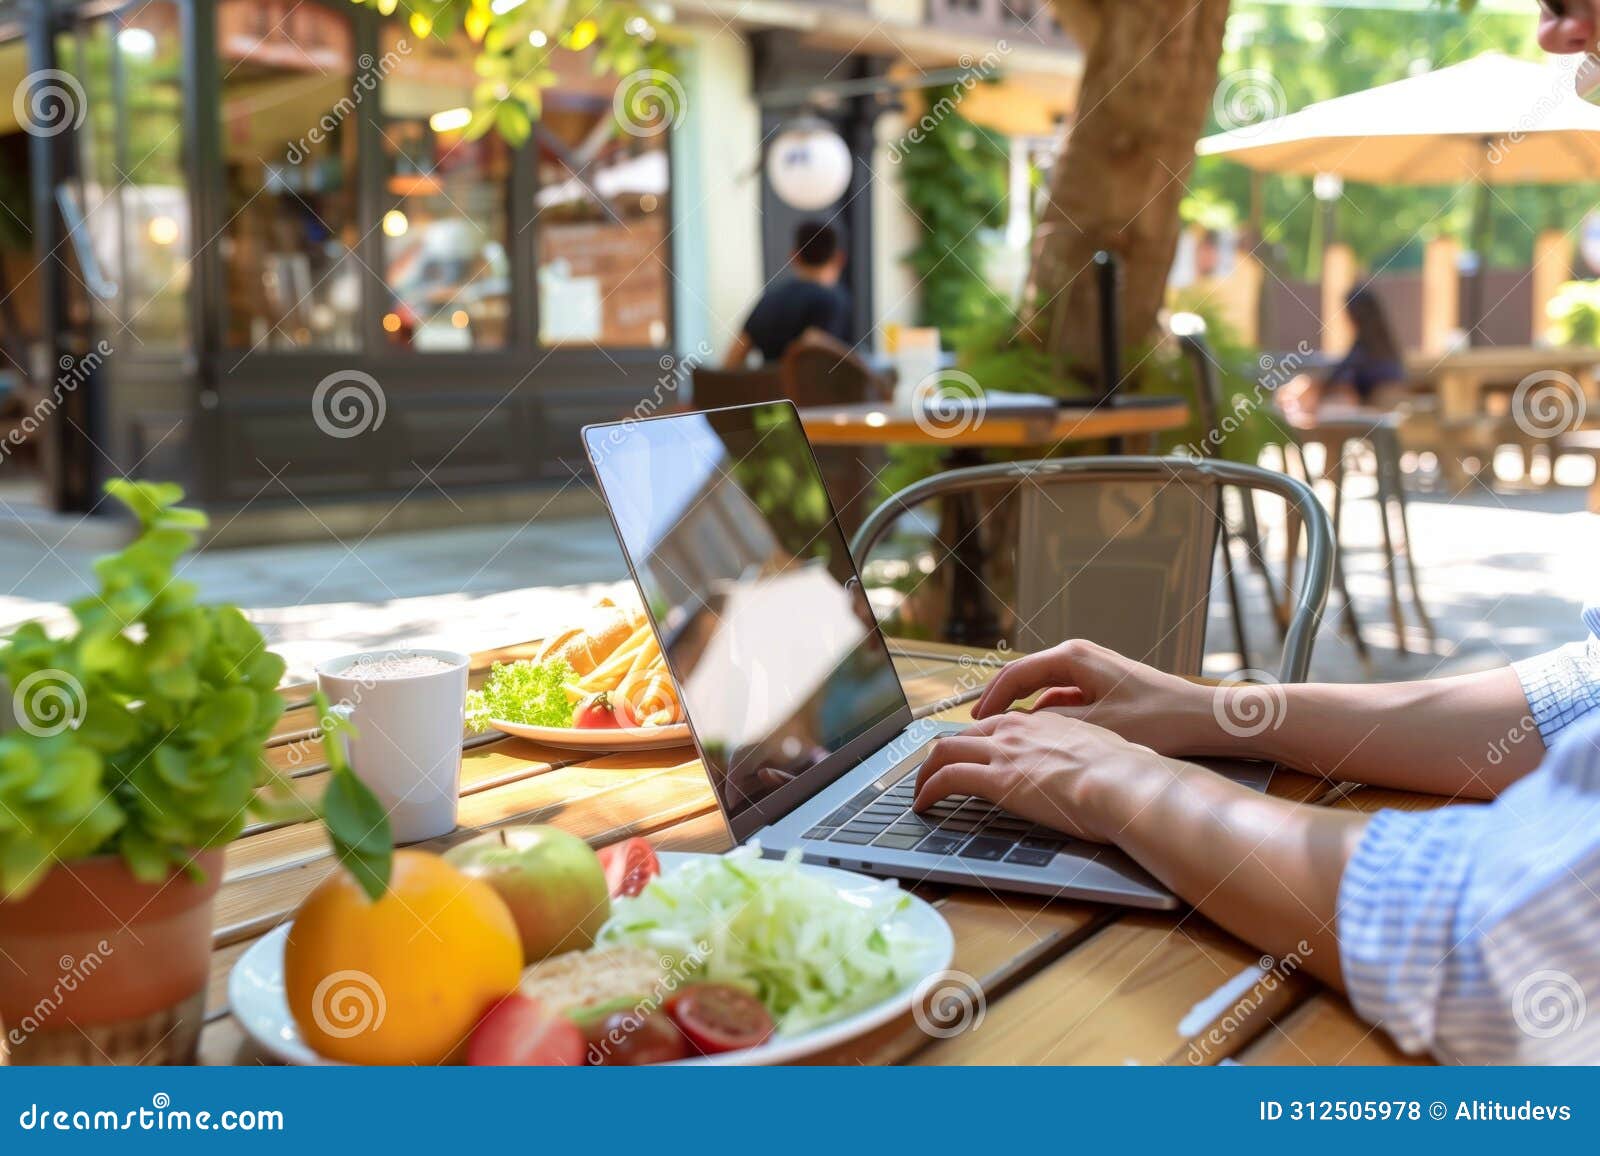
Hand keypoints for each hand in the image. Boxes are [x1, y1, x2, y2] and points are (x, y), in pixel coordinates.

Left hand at [912, 711, 1178, 844]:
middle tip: (933, 773)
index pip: (997, 725)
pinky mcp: (995, 779)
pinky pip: (946, 779)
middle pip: (964, 734)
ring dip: (926, 772)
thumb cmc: (1127, 775)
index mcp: (1045, 722)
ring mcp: (1004, 751)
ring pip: (945, 751)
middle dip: (943, 754)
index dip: (977, 741)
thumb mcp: (1105, 755)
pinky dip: (928, 790)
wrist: (1125, 782)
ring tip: (919, 791)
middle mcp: (1018, 730)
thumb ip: (1088, 758)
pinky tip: (922, 805)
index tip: (969, 755)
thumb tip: (1096, 773)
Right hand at [973, 639, 1213, 755]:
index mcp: (1072, 657)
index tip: (972, 721)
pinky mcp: (1101, 685)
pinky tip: (1038, 734)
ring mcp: (1090, 669)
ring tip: (1000, 732)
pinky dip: (1044, 711)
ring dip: (1021, 708)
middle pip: (1024, 676)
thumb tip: (1014, 729)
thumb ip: (1051, 724)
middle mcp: (1078, 655)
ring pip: (1041, 687)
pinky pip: (1061, 695)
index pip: (1015, 674)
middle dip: (999, 701)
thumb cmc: (1157, 720)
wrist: (1203, 717)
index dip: (990, 699)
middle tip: (975, 725)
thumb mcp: (1096, 726)